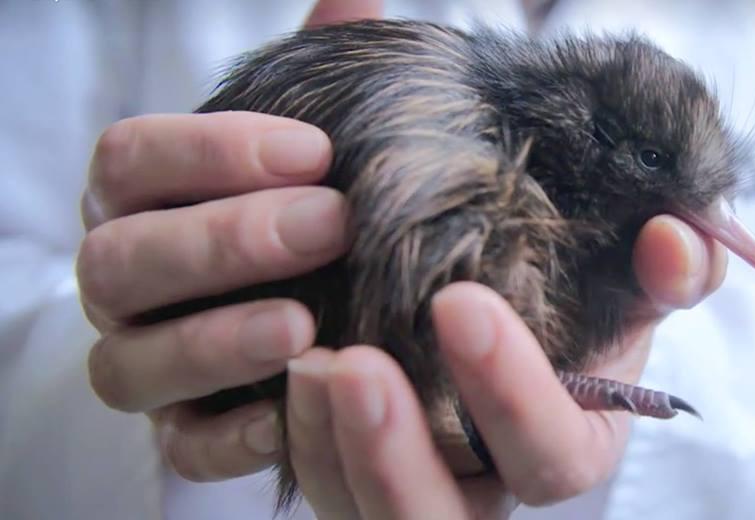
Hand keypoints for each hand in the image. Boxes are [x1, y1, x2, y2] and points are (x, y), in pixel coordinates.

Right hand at [79, 1, 381, 481]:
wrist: (304, 305)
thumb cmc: (298, 209)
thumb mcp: (307, 145)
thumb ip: (316, 78)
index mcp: (141, 198)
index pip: (133, 159)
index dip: (210, 150)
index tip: (314, 149)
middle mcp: (122, 279)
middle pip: (126, 259)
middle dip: (226, 240)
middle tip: (330, 222)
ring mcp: (141, 362)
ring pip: (132, 363)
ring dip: (215, 341)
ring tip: (303, 324)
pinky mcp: (180, 433)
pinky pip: (182, 448)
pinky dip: (230, 437)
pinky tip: (293, 412)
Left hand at [286, 216, 726, 518]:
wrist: (522, 291)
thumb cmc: (581, 288)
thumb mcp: (636, 273)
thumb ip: (673, 264)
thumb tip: (671, 244)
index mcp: (573, 445)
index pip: (554, 458)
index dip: (513, 397)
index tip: (460, 303)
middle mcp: (496, 486)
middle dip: (398, 459)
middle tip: (352, 366)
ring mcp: (428, 486)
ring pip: (373, 518)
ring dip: (332, 452)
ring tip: (308, 362)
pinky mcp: (366, 471)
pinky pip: (327, 488)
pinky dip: (301, 444)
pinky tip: (290, 374)